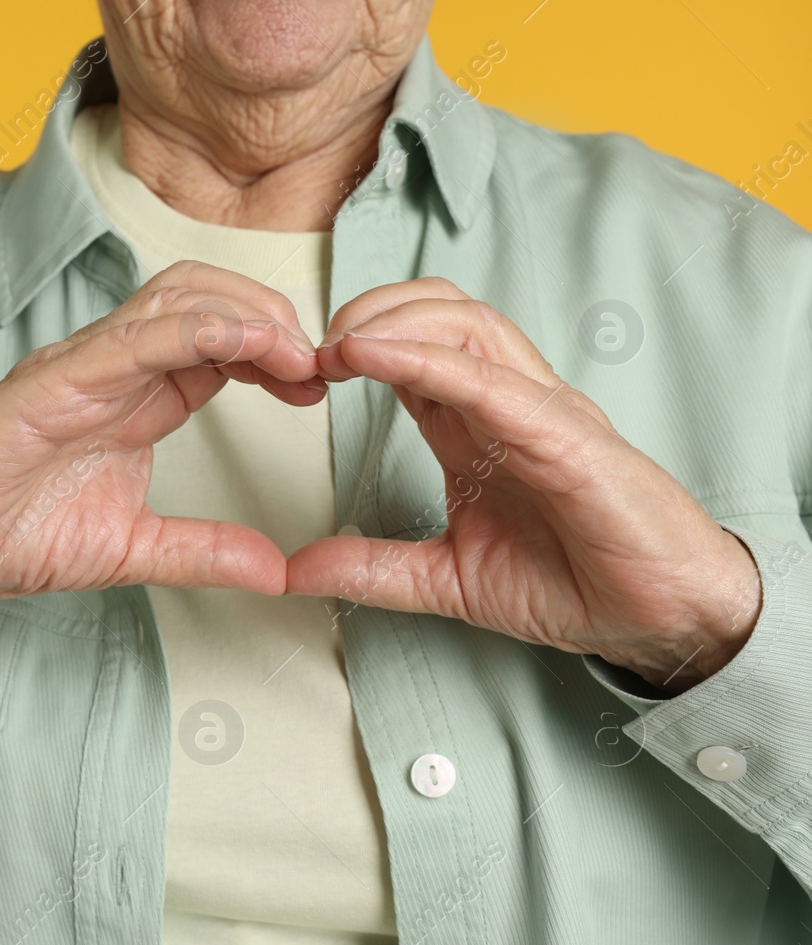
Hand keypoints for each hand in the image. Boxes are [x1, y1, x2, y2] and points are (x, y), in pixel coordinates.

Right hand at [0, 261, 325, 634]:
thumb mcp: (128, 550)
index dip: (276, 351)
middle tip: (318, 363)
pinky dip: (199, 329)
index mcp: (132, 399)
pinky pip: (136, 336)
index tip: (318, 385)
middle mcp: (111, 367)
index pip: (219, 344)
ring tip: (297, 352)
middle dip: (273, 317)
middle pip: (209, 300)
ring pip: (180, 298)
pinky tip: (248, 343)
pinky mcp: (54, 378)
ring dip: (249, 313)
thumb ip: (201, 553)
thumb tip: (274, 571)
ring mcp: (83, 365)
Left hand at [285, 278, 760, 691]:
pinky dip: (428, 361)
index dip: (357, 341)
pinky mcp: (568, 439)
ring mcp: (543, 414)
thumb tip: (296, 572)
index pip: (416, 348)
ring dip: (394, 323)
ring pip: (469, 325)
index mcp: (479, 427)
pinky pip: (492, 382)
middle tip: (313, 348)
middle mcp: (510, 405)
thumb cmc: (574, 584)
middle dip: (371, 311)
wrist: (660, 621)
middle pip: (442, 312)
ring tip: (339, 345)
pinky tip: (374, 358)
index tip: (302, 367)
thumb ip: (374, 571)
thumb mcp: (447, 581)